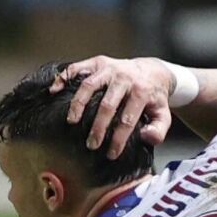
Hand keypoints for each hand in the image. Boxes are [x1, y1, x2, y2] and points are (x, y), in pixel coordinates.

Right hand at [51, 56, 174, 157]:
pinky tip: (54, 90)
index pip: (128, 119)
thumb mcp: (163, 114)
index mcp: (142, 91)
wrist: (151, 70)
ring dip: (79, 104)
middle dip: (99, 126)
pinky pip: (78, 68)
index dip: (119, 138)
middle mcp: (124, 77)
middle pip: (108, 104)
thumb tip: (145, 137)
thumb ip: (159, 129)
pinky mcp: (98, 62)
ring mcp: (109, 68)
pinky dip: (64, 78)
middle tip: (91, 144)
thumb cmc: (153, 97)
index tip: (111, 153)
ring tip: (72, 122)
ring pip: (90, 85)